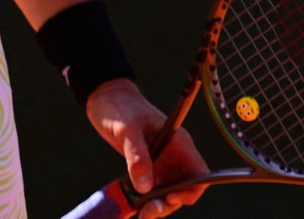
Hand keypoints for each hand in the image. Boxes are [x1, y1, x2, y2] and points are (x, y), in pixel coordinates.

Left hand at [85, 80, 207, 217]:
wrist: (105, 97)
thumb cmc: (120, 106)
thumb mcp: (127, 129)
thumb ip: (137, 156)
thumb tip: (144, 187)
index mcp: (178, 143)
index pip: (198, 173)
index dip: (191, 190)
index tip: (171, 198)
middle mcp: (173, 155)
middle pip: (183, 189)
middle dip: (169, 204)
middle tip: (148, 211)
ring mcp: (160, 162)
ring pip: (167, 193)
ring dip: (157, 206)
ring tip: (140, 213)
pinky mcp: (146, 167)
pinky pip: (151, 191)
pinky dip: (145, 202)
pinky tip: (134, 208)